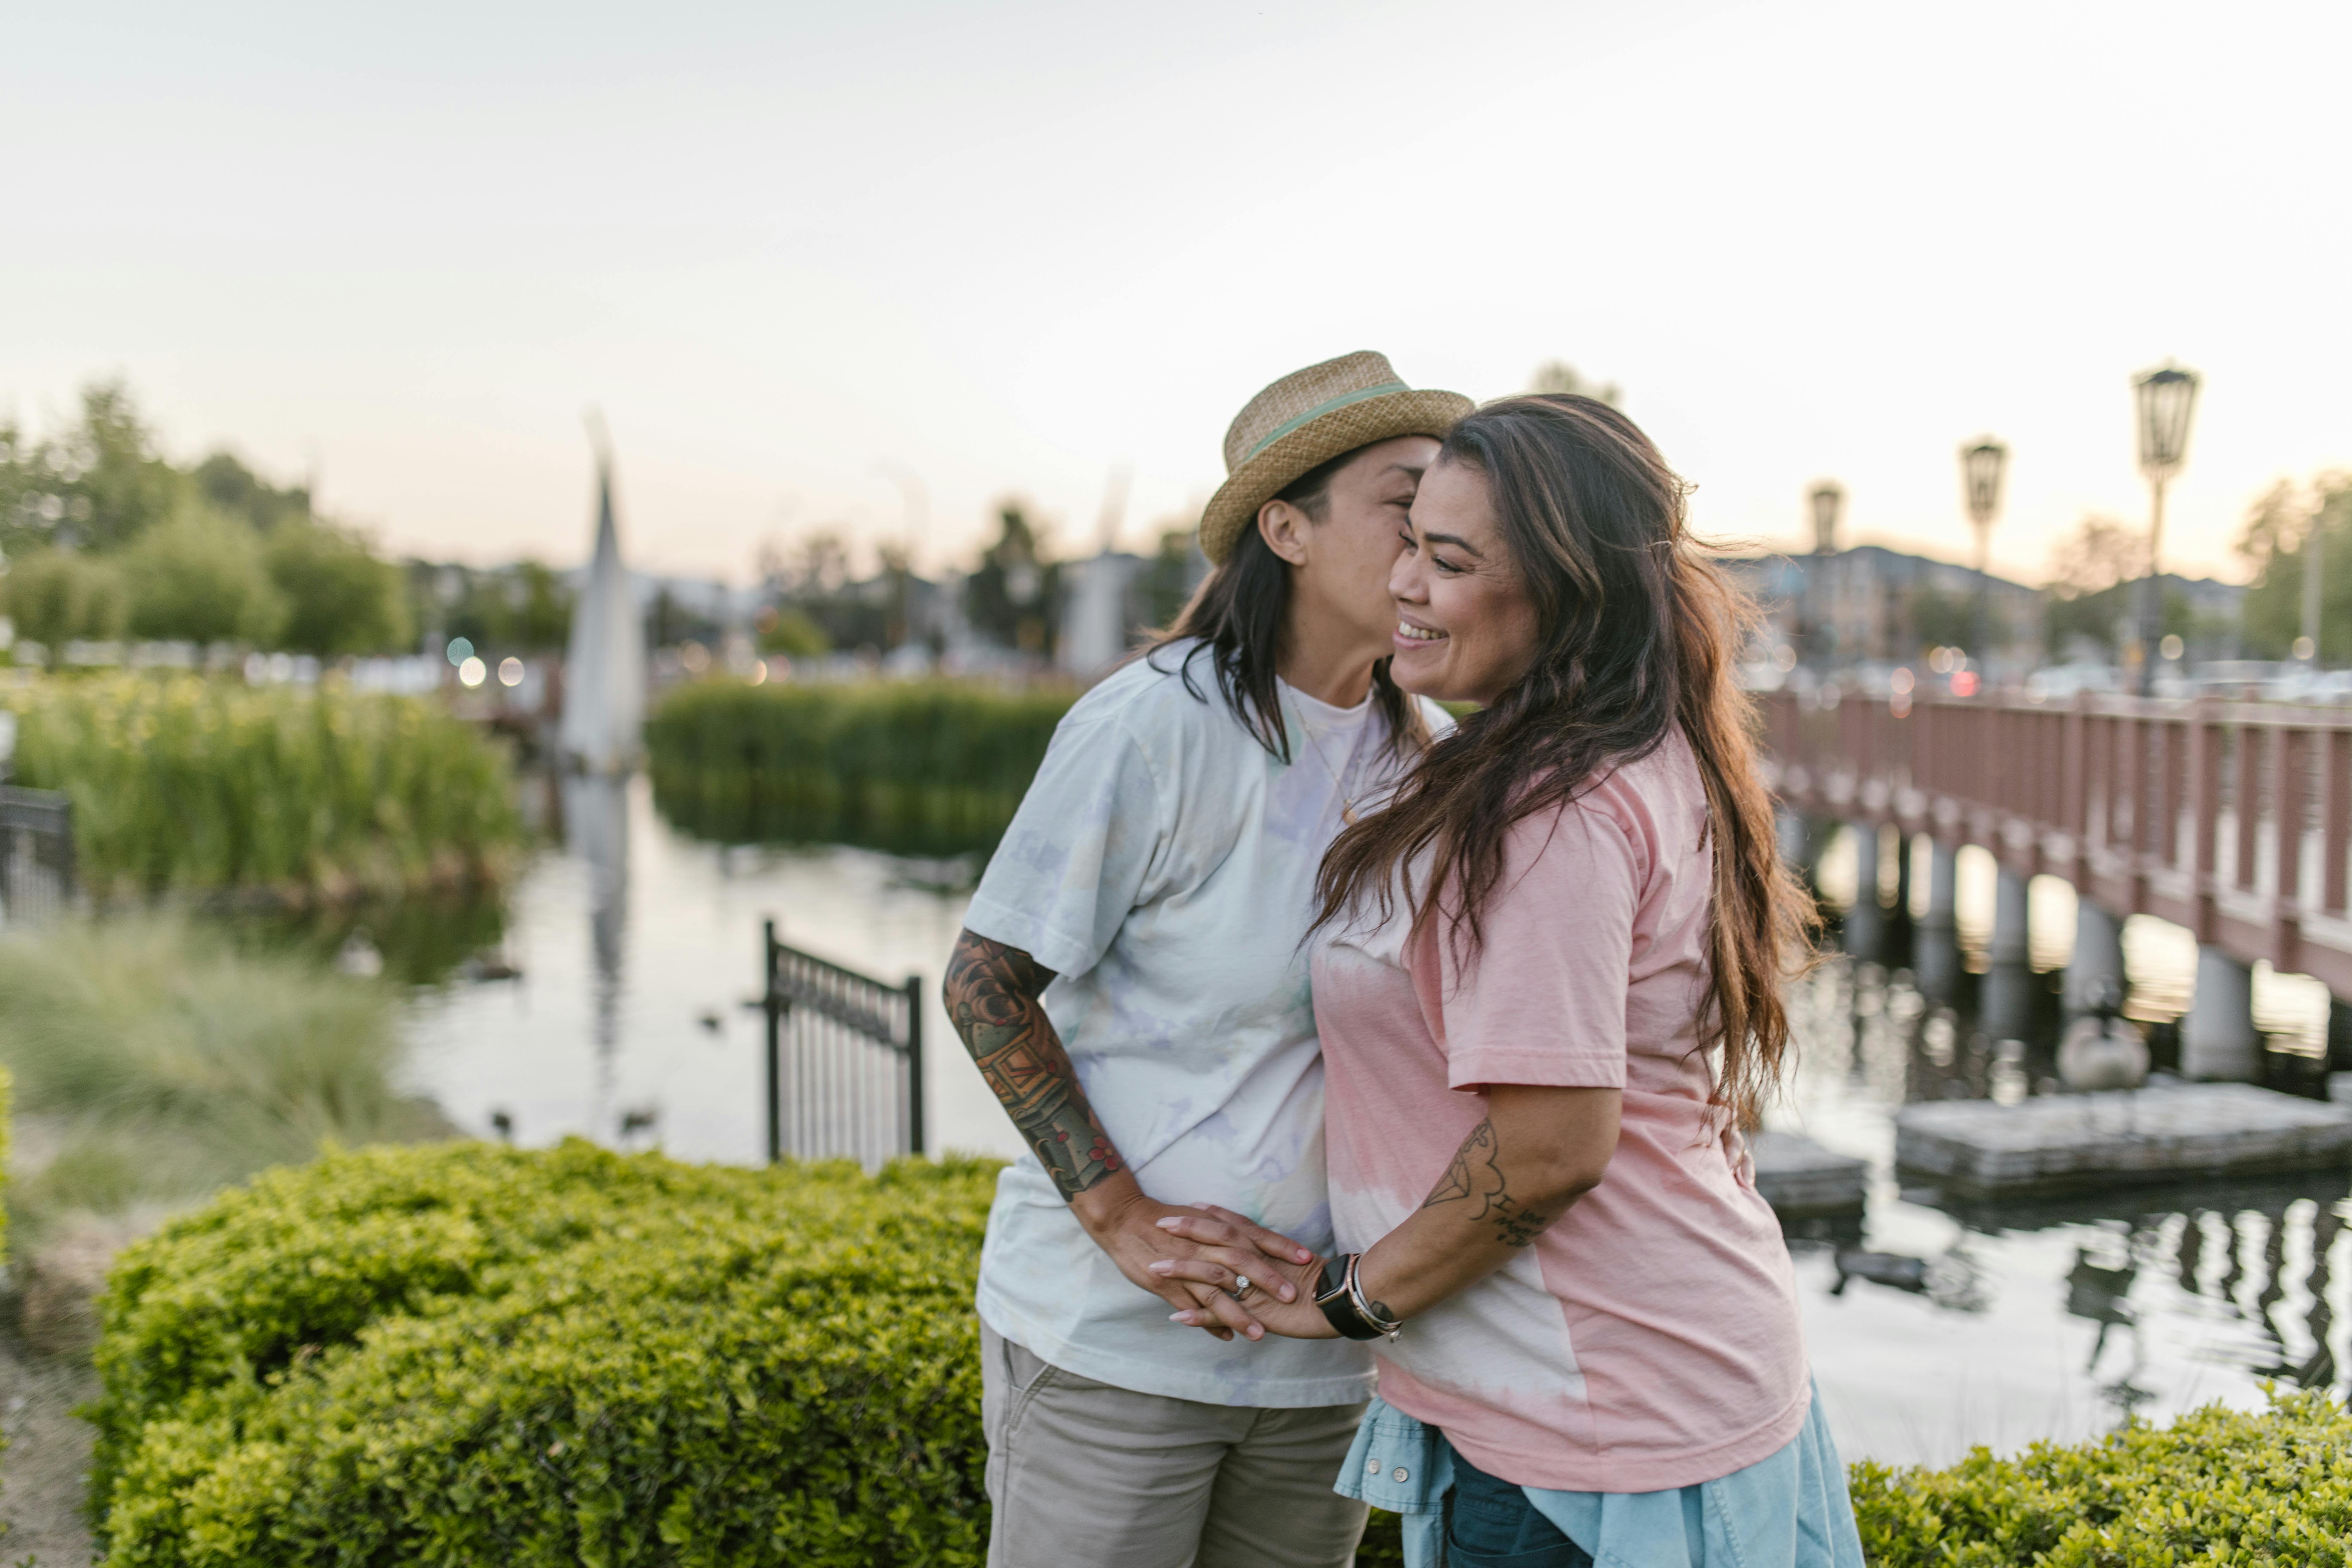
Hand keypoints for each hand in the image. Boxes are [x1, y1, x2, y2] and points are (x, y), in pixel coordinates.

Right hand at [1070, 1180, 1314, 1341]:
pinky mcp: (1165, 1284)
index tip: (1306, 1257)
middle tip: (1291, 1297)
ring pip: (1216, 1292)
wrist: (1124, 1219)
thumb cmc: (1164, 1218)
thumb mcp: (1198, 1217)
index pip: (1253, 1234)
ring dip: (1239, 1314)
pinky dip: (1208, 1323)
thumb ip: (1224, 1231)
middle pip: (1239, 1263)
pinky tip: (1226, 1337)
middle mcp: (1202, 1245)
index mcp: (1213, 1227)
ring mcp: (1183, 1266)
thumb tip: (1252, 1245)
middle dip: (1266, 1280)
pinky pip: (1191, 1307)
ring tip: (1260, 1334)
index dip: (1280, 1245)